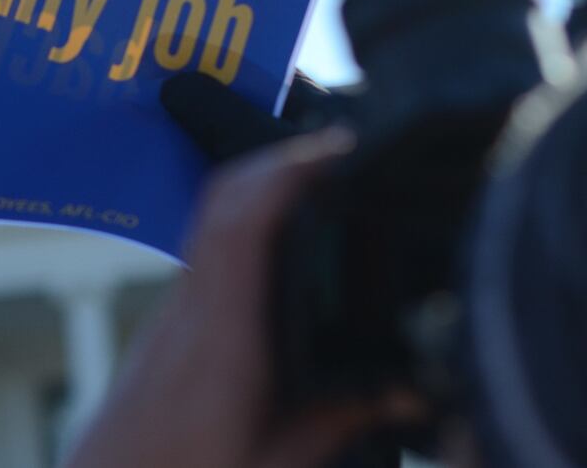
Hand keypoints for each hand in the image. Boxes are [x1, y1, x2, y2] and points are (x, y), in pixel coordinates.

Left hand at [61, 129, 420, 467]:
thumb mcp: (277, 460)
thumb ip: (343, 418)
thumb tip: (413, 386)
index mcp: (221, 338)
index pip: (242, 226)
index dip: (285, 174)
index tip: (335, 149)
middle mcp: (192, 309)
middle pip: (224, 203)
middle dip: (281, 162)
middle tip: (345, 151)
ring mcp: (176, 311)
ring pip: (213, 220)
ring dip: (263, 187)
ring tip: (325, 178)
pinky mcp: (173, 324)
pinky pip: (209, 248)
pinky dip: (248, 221)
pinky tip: (286, 231)